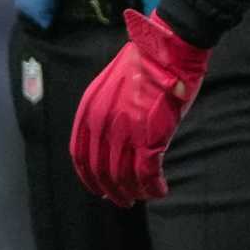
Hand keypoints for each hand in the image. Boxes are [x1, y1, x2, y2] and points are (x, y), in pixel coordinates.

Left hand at [68, 9, 212, 206]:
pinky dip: (154, 187)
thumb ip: (105, 114)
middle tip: (125, 201)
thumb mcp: (110, 87)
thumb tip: (110, 145)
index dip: (90, 179)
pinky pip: (148, 174)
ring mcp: (126, 131)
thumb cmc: (145, 65)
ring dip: (136, 192)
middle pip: (101, 173)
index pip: (81, 157)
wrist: (168, 48)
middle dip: (113, 192)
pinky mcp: (151, 137)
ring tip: (147, 195)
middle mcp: (103, 124)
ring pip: (125, 178)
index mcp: (89, 111)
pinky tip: (161, 190)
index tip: (100, 191)